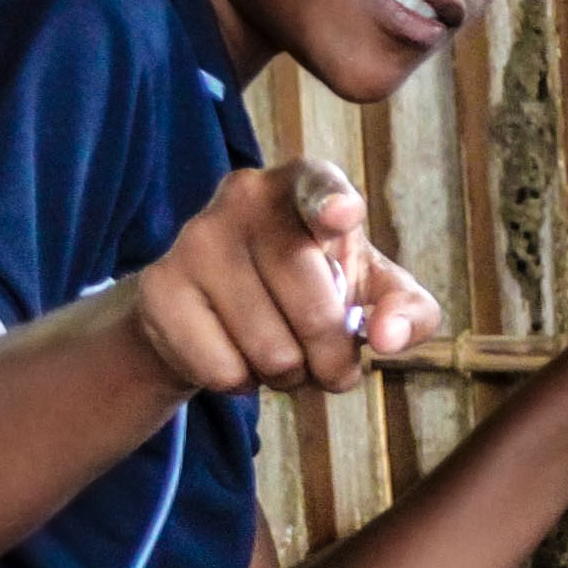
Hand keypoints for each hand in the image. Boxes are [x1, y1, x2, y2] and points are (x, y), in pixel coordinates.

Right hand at [132, 159, 441, 395]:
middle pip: (314, 306)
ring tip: (281, 356)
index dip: (333, 203)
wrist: (213, 307)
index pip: (319, 186)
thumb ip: (408, 312)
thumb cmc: (315, 289)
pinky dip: (241, 383)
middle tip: (330, 366)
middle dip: (333, 358)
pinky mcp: (160, 289)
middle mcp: (247, 198)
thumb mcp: (372, 294)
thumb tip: (388, 339)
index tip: (344, 216)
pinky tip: (235, 355)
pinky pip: (223, 369)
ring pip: (269, 349)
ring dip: (288, 376)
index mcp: (304, 185)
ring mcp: (196, 239)